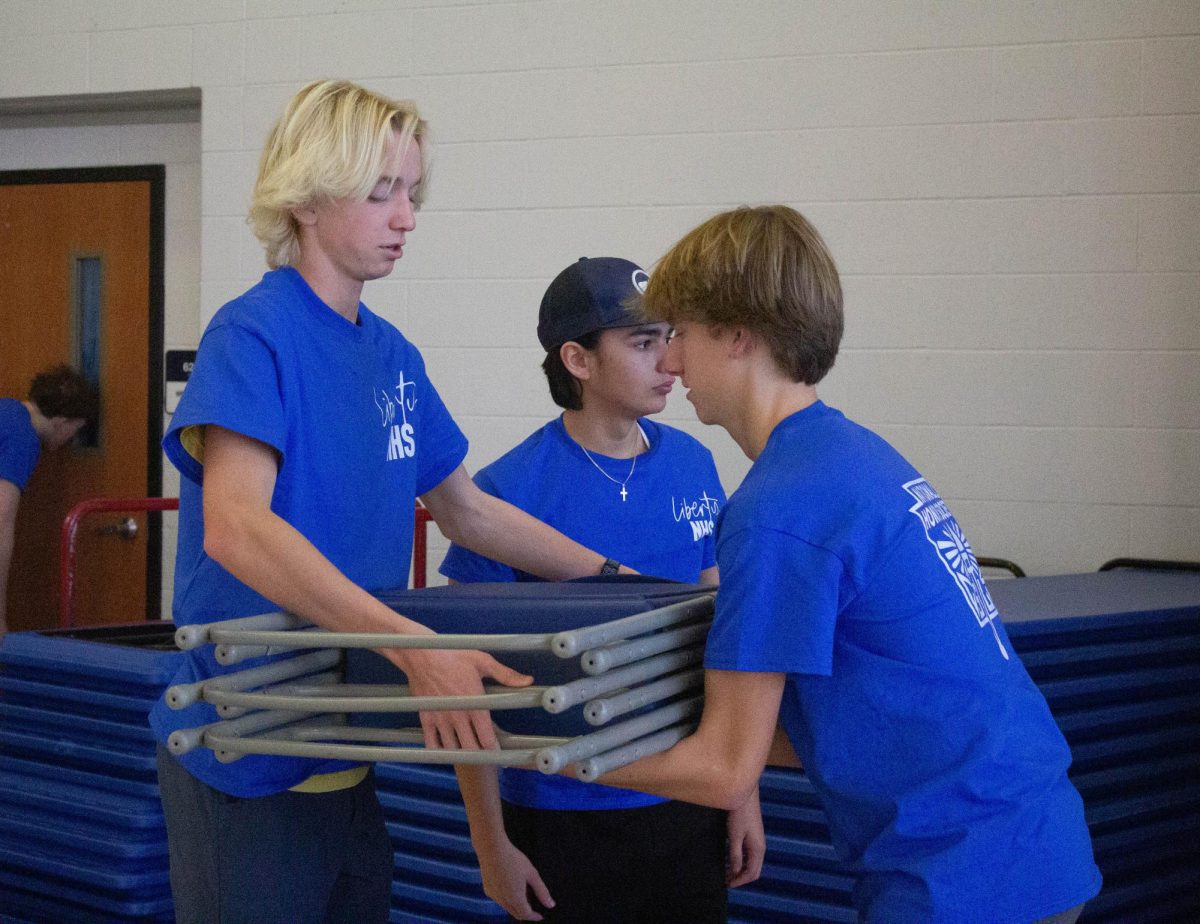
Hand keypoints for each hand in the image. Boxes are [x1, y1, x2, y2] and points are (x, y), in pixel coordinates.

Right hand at [389, 645, 530, 749]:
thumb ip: (506, 674)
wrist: (423, 655)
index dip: (494, 750)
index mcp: (475, 705)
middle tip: (485, 759)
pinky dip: (439, 750)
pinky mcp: (426, 719)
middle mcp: (458, 717)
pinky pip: (432, 743)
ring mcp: (441, 720)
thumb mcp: (483, 662)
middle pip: (470, 748)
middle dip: (480, 756)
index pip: (487, 738)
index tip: (499, 754)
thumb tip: (528, 680)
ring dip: (461, 754)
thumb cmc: (455, 656)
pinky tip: (446, 750)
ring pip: (452, 749)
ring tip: (468, 756)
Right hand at [477, 837, 554, 919]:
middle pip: (516, 913)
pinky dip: (507, 899)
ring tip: (523, 891)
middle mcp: (503, 901)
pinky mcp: (487, 890)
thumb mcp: (532, 874)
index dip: (534, 917)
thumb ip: (542, 891)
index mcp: (515, 898)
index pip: (526, 915)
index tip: (540, 916)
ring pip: (507, 907)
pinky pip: (499, 900)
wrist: (492, 849)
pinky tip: (511, 886)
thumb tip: (551, 904)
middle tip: (534, 906)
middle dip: (526, 913)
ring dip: (516, 905)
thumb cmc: (513, 859)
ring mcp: (494, 896)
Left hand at [726, 787, 764, 886]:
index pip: (752, 874)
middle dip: (741, 878)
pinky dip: (740, 860)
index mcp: (758, 850)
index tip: (727, 884)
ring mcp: (757, 841)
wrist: (745, 793)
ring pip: (751, 862)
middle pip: (754, 870)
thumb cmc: (739, 814)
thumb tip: (736, 872)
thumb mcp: (735, 836)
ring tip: (725, 871)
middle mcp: (760, 847)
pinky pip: (748, 854)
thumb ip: (736, 855)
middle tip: (726, 880)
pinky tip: (729, 858)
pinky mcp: (753, 835)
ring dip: (740, 869)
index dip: (740, 881)